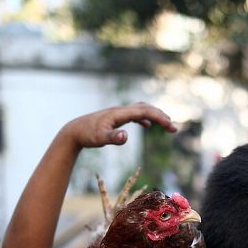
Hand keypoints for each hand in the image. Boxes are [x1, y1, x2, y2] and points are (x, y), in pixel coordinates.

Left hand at [60, 103, 177, 148]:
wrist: (74, 130)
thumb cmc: (86, 135)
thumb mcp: (99, 139)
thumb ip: (113, 138)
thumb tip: (126, 136)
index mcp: (120, 113)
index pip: (145, 111)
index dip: (159, 118)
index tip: (171, 127)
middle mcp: (121, 110)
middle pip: (146, 108)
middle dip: (161, 116)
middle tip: (173, 129)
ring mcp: (118, 113)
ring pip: (141, 109)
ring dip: (155, 115)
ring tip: (166, 125)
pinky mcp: (115, 118)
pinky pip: (134, 114)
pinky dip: (144, 117)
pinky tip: (147, 125)